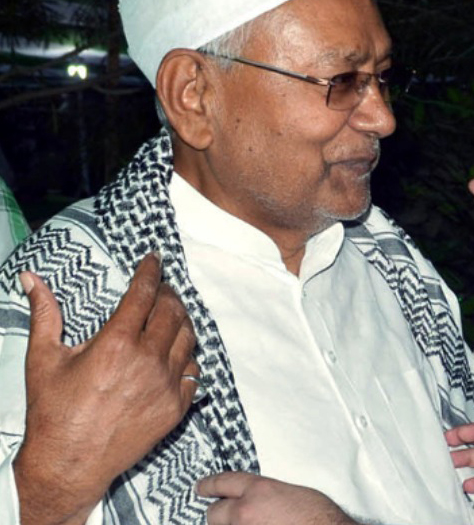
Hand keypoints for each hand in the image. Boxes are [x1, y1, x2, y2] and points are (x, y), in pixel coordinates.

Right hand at [14, 254, 199, 524]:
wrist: (69, 463)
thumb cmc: (53, 411)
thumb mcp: (43, 359)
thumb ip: (44, 314)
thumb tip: (30, 279)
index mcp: (118, 343)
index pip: (144, 294)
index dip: (151, 272)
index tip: (155, 259)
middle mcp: (148, 360)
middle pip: (173, 312)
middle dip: (169, 293)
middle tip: (162, 288)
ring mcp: (166, 385)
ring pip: (189, 339)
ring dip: (183, 320)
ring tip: (172, 314)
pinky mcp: (176, 407)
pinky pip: (193, 371)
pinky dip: (187, 356)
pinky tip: (178, 350)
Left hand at [197, 472, 356, 524]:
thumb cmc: (320, 518)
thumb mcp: (293, 494)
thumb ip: (268, 494)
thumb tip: (258, 500)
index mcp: (259, 490)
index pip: (223, 482)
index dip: (209, 485)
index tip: (201, 487)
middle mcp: (245, 512)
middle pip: (214, 513)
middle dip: (218, 513)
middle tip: (225, 515)